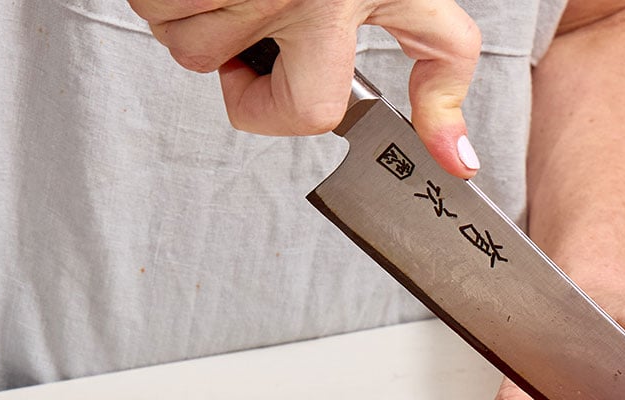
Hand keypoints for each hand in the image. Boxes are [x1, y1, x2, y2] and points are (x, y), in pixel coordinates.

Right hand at [129, 0, 481, 176]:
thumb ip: (441, 74)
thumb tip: (457, 160)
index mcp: (333, 5)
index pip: (306, 111)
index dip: (280, 111)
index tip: (277, 92)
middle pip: (209, 66)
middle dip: (221, 46)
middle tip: (252, 6)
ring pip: (167, 26)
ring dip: (188, 7)